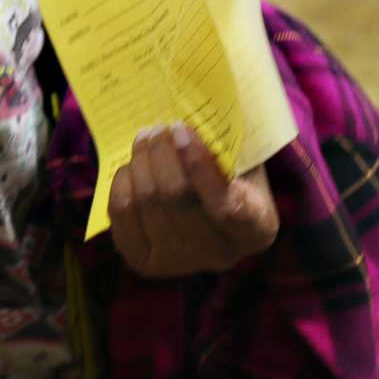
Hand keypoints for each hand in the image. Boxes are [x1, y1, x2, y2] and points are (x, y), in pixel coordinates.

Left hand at [107, 123, 278, 278]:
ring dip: (141, 162)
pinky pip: (122, 213)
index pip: (225, 206)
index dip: (198, 166)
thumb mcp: (245, 161)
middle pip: (176, 199)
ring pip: (147, 202)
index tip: (181, 129)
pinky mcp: (145, 261)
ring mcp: (180, 262)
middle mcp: (219, 255)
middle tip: (157, 128)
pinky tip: (133, 167)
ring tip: (145, 138)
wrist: (211, 215)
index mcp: (256, 229)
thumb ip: (227, 147)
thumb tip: (188, 115)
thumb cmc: (233, 178)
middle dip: (160, 154)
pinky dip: (123, 183)